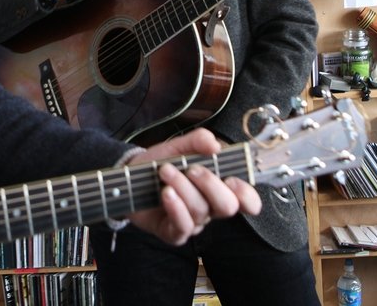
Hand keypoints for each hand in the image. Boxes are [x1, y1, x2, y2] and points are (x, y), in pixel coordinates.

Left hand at [124, 129, 260, 245]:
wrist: (129, 177)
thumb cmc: (160, 163)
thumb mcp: (179, 146)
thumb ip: (198, 141)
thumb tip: (215, 145)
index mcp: (219, 188)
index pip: (247, 201)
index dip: (246, 194)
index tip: (231, 178)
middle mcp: (210, 208)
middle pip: (227, 206)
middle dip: (211, 184)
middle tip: (192, 168)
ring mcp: (194, 223)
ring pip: (201, 211)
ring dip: (183, 187)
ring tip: (165, 171)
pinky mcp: (174, 233)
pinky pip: (183, 226)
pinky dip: (176, 207)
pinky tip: (166, 193)